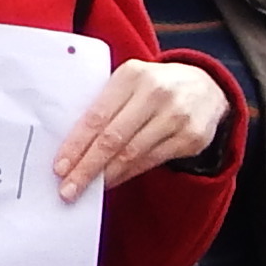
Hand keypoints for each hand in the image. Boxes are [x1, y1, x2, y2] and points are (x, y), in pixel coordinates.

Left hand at [53, 59, 229, 197]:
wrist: (206, 86)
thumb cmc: (152, 87)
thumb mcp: (129, 82)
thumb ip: (104, 104)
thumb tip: (70, 147)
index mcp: (132, 75)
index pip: (97, 116)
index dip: (76, 145)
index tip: (59, 168)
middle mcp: (157, 93)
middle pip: (113, 139)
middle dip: (87, 168)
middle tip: (68, 190)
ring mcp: (177, 116)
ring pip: (132, 155)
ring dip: (106, 176)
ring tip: (86, 189)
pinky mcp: (192, 138)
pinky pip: (151, 162)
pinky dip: (127, 174)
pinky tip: (112, 181)